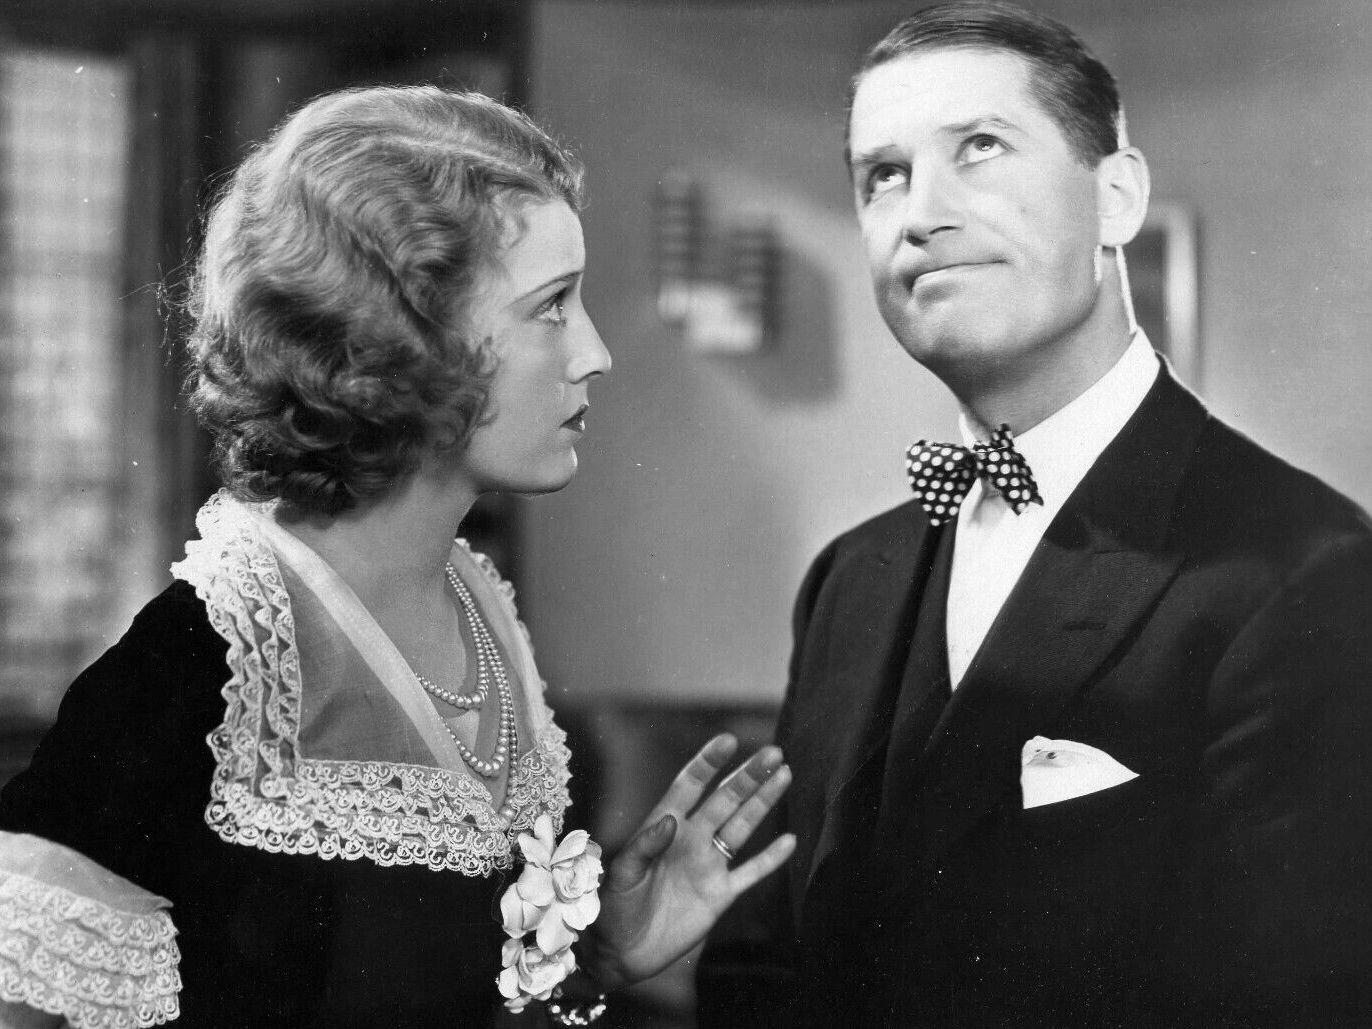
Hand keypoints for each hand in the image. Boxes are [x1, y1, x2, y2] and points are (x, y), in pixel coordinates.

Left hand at [585, 734, 794, 988]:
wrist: (621, 951)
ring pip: (743, 826)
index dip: (708, 762)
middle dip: (748, 775)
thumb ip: (643, 846)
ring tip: (785, 775)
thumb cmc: (612, 906)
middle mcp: (692, 839)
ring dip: (763, 802)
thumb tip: (670, 821)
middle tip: (773, 752)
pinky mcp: (721, 895)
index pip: (690, 785)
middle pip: (726, 799)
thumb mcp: (621, 874)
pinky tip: (790, 840)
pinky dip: (771, 859)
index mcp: (665, 826)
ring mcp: (709, 865)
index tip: (727, 739)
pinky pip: (751, 872)